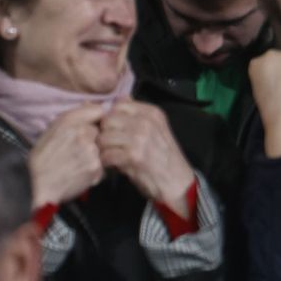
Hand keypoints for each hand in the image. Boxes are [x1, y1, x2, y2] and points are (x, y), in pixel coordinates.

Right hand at [27, 104, 106, 209]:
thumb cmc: (42, 159)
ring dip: (94, 154)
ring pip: (102, 147)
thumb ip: (72, 116)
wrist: (38, 186)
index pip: (98, 111)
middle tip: (78, 149)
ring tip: (77, 162)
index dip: (96, 119)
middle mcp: (83, 133)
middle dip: (94, 138)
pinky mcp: (96, 167)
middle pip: (101, 130)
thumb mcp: (50, 131)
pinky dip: (94, 168)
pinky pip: (102, 164)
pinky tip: (80, 171)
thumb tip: (92, 105)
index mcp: (69, 121)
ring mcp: (91, 151)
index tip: (92, 126)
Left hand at [98, 100, 197, 217]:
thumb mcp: (157, 129)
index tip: (114, 129)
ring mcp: (139, 138)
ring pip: (104, 138)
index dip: (112, 117)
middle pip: (108, 120)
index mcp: (152, 113)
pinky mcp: (132, 156)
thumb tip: (119, 98)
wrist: (177, 182)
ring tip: (112, 156)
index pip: (119, 105)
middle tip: (110, 145)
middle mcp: (146, 122)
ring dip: (104, 149)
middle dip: (105, 133)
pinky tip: (113, 165)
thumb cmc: (164, 157)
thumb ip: (138, 114)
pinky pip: (106, 154)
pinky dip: (106, 162)